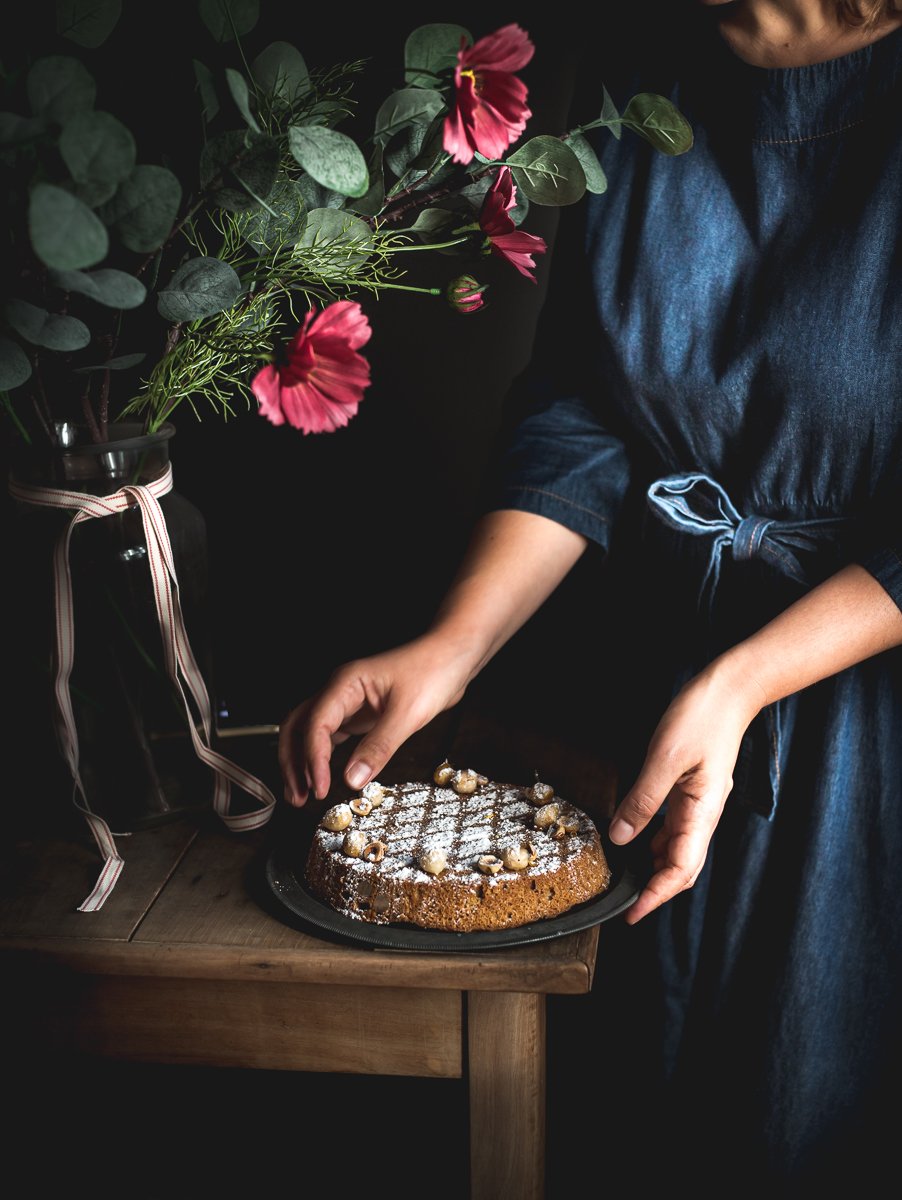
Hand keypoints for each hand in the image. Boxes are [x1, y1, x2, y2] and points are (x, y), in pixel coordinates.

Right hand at [278, 634, 473, 806]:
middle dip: (293, 761)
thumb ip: (379, 746)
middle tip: (298, 796)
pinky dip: (323, 756)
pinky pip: (331, 735)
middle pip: (300, 726)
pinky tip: (324, 776)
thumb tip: (352, 780)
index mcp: (346, 683)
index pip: (315, 724)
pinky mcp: (361, 712)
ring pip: (311, 732)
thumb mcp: (408, 713)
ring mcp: (349, 701)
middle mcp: (340, 691)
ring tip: (304, 793)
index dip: (313, 759)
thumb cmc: (434, 671)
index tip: (319, 788)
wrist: (452, 655)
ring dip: (303, 761)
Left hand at [608, 658, 763, 923]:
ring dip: (654, 868)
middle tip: (625, 903)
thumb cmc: (701, 719)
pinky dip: (655, 842)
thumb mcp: (664, 759)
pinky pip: (674, 827)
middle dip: (655, 890)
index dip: (656, 895)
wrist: (729, 691)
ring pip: (677, 849)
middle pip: (681, 867)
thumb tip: (620, 837)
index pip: (680, 869)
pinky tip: (637, 841)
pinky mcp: (692, 791)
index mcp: (702, 813)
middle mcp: (703, 815)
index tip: (632, 913)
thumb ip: (642, 800)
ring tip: (627, 878)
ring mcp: (699, 804)